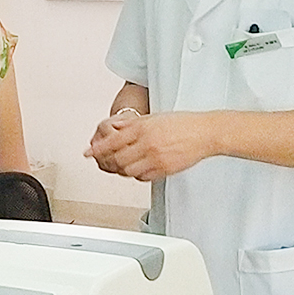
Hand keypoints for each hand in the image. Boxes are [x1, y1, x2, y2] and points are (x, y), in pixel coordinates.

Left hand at [85, 112, 216, 181]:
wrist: (205, 133)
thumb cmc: (183, 124)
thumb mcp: (154, 117)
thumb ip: (133, 123)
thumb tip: (115, 127)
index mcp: (143, 128)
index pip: (113, 140)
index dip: (98, 149)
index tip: (89, 153)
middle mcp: (147, 143)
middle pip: (117, 159)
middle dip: (110, 161)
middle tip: (108, 161)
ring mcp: (155, 158)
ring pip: (128, 171)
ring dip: (123, 169)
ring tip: (126, 163)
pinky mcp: (164, 169)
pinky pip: (142, 177)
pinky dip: (137, 175)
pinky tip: (140, 168)